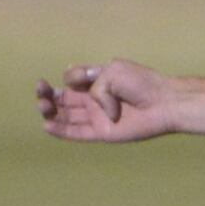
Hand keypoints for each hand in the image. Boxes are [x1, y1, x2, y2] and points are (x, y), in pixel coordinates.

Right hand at [37, 60, 178, 141]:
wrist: (163, 102)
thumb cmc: (141, 83)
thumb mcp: (113, 72)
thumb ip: (95, 87)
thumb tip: (91, 107)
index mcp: (96, 80)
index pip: (72, 79)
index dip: (69, 77)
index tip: (74, 77)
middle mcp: (94, 99)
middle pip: (63, 98)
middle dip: (48, 94)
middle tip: (41, 90)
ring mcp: (96, 116)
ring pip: (66, 116)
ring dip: (50, 111)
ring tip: (42, 106)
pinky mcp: (101, 132)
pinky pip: (76, 133)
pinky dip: (61, 130)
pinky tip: (46, 125)